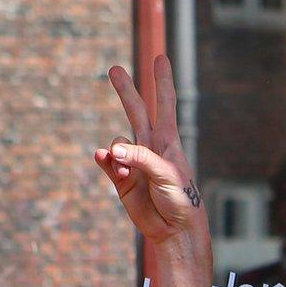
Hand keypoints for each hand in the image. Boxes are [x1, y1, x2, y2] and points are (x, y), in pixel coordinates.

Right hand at [94, 55, 201, 242]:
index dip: (162, 81)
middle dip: (125, 90)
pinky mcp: (121, 179)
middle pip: (135, 111)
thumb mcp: (166, 175)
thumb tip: (111, 149)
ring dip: (115, 153)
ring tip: (124, 172)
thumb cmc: (181, 199)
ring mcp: (134, 162)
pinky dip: (104, 161)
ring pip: (116, 141)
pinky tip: (105, 162)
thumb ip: (140, 158)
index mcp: (168, 141)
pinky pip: (106, 162)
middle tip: (114, 68)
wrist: (175, 229)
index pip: (165, 104)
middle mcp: (150, 147)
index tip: (161, 57)